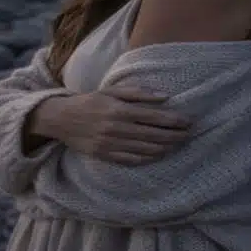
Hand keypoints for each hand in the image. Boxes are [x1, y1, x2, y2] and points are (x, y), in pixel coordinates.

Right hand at [30, 88, 190, 165]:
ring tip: (179, 144)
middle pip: (153, 135)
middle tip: (189, 134)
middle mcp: (116, 128)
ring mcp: (110, 144)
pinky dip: (148, 158)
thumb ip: (139, 93)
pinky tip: (159, 154)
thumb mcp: (113, 91)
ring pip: (144, 149)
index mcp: (120, 110)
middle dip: (174, 136)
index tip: (188, 121)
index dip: (174, 121)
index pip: (154, 117)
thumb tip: (165, 96)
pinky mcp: (105, 155)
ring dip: (165, 148)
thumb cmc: (92, 101)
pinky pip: (131, 160)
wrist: (61, 119)